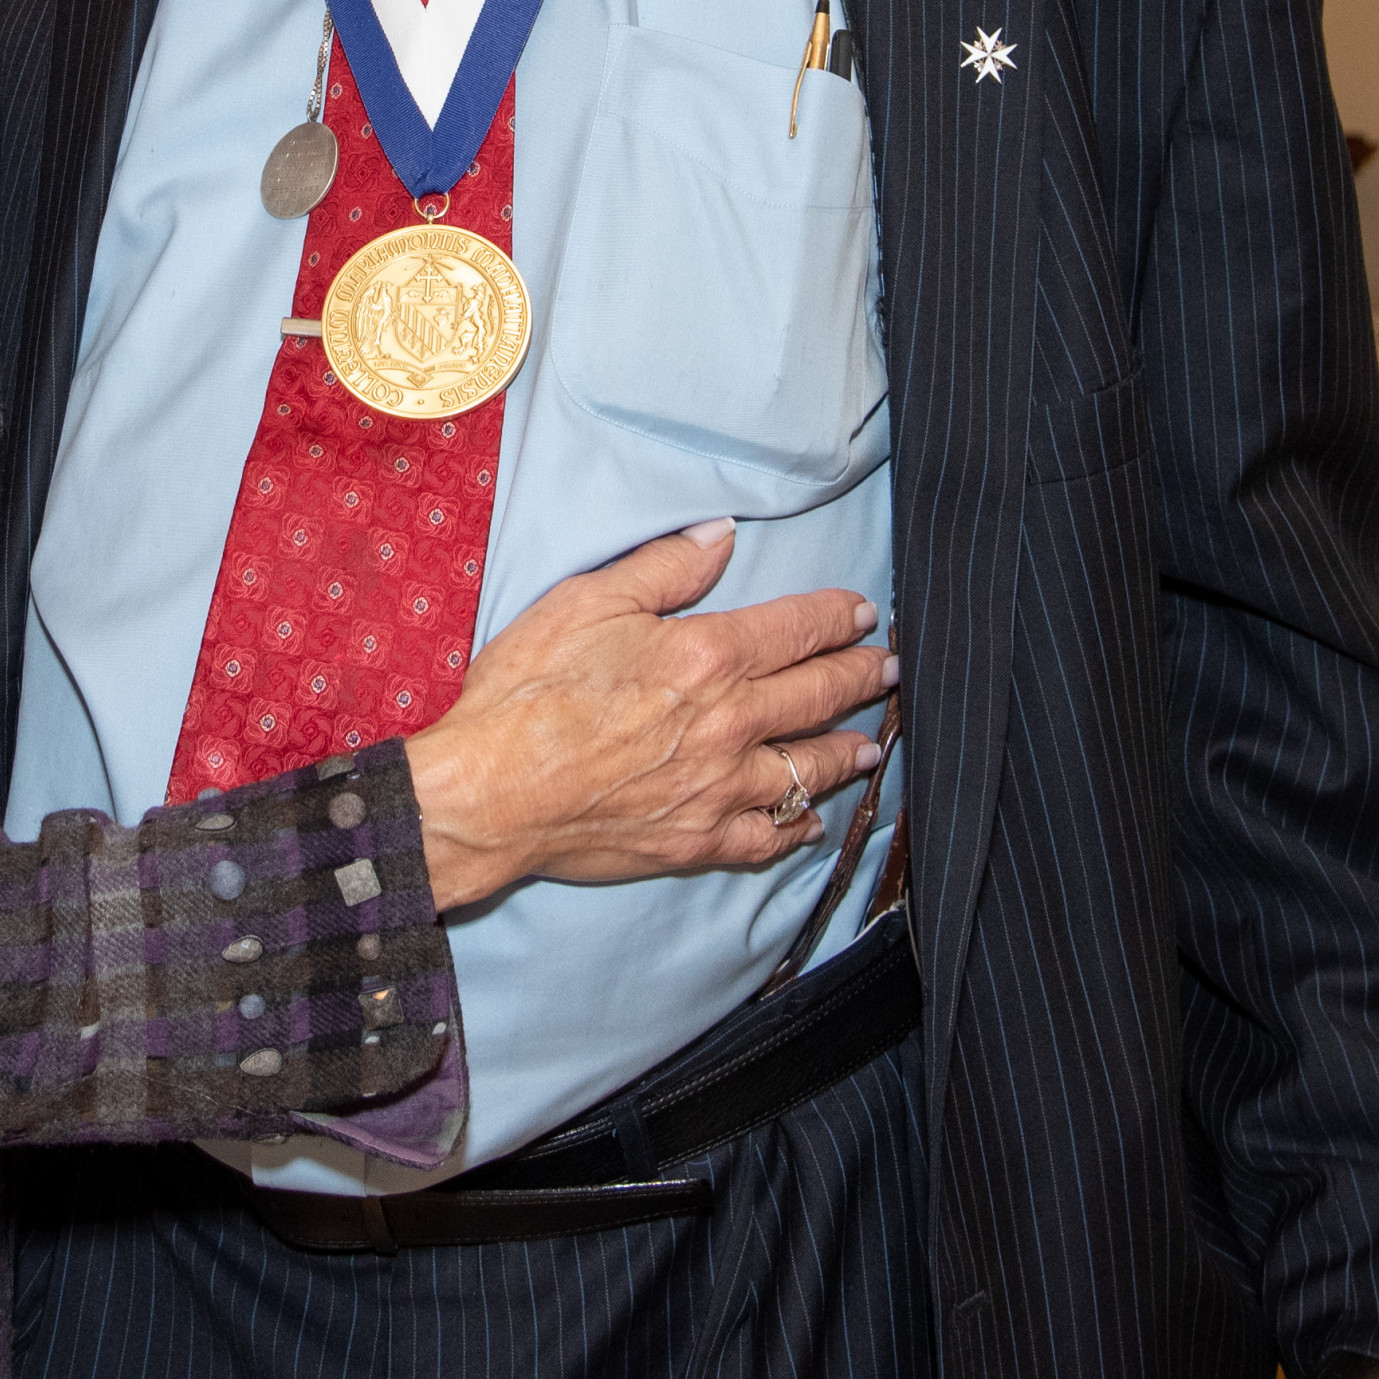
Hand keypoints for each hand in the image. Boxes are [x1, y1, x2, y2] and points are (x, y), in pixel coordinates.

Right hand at [402, 518, 895, 912]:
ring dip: (847, 751)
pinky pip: (770, 838)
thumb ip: (664, 567)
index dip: (836, 617)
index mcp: (705, 656)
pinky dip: (800, 828)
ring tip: (870, 742)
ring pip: (808, 769)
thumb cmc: (527, 691)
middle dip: (861, 676)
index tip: (861, 612)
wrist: (490, 792)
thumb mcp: (586, 601)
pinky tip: (812, 821)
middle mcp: (729, 724)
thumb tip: (722, 535)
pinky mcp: (699, 842)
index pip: (795, 630)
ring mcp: (719, 790)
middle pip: (817, 696)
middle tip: (888, 668)